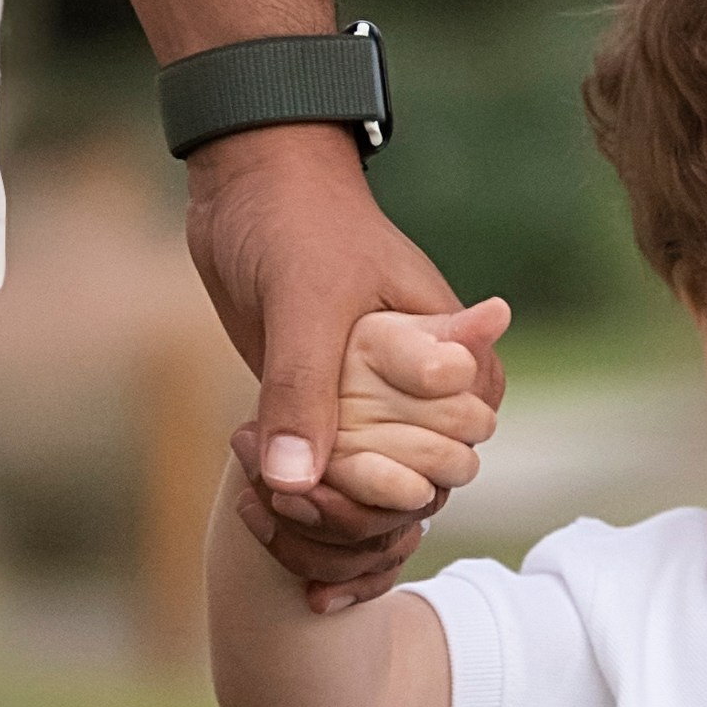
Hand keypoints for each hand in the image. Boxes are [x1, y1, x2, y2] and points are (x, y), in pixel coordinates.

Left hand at [185, 122, 506, 605]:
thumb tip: (294, 483)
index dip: (412, 479)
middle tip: (288, 496)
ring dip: (321, 520)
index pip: (460, 448)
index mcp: (451, 358)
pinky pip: (329, 484)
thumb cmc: (297, 220)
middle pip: (417, 490)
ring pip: (372, 499)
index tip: (344, 472)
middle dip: (356, 511)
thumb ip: (302, 389)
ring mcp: (374, 408)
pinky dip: (297, 507)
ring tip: (261, 498)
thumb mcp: (304, 302)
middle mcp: (420, 392)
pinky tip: (254, 499)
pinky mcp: (327, 418)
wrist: (246, 185)